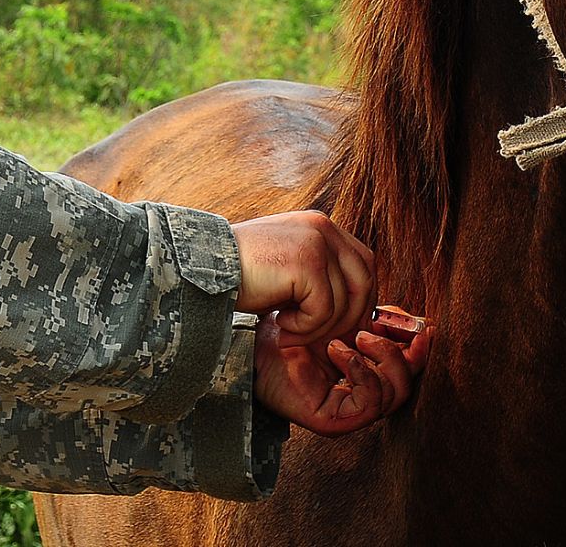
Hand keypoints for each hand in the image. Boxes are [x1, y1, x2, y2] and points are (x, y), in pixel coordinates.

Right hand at [229, 211, 374, 353]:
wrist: (201, 268)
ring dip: (317, 329)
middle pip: (363, 282)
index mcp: (319, 226)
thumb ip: (318, 277)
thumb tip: (354, 310)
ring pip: (343, 303)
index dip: (360, 299)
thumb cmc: (240, 276)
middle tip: (320, 339)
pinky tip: (279, 325)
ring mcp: (316, 242)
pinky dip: (304, 328)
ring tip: (288, 332)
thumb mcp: (286, 270)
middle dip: (348, 319)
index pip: (363, 264)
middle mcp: (323, 228)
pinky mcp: (307, 262)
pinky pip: (323, 311)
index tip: (341, 327)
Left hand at [253, 309, 430, 435]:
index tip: (419, 325)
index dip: (417, 347)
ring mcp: (349, 413)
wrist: (255, 347)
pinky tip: (338, 350)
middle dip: (404, 353)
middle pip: (407, 385)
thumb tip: (419, 321)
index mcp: (367, 376)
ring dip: (381, 357)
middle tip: (380, 327)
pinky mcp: (336, 422)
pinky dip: (361, 371)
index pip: (408, 370)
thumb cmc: (293, 333)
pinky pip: (371, 402)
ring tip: (355, 336)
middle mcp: (361, 398)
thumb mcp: (346, 321)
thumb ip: (378, 323)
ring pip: (396, 394)